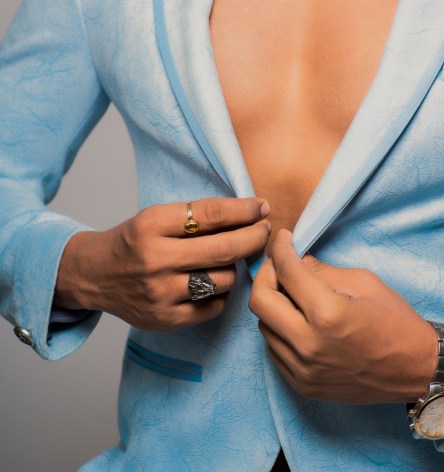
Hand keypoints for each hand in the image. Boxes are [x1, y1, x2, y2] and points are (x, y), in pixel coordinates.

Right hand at [55, 196, 270, 330]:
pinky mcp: (165, 320)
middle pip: (224, 249)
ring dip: (234, 267)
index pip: (212, 214)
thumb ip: (198, 216)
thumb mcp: (158, 216)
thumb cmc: (135, 240)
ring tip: (227, 259)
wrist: (95, 275)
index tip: (262, 207)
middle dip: (254, 237)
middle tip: (265, 231)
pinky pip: (214, 306)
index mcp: (152, 225)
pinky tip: (213, 282)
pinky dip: (221, 293)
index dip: (244, 210)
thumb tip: (251, 213)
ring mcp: (160, 293)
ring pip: (223, 279)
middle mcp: (155, 259)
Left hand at [249, 229, 441, 403]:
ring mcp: (303, 369)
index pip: (286, 271)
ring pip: (264, 326)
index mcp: (327, 313)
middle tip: (280, 264)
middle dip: (266, 274)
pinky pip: (275, 350)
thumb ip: (323, 271)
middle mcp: (308, 344)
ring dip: (273, 304)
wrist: (415, 369)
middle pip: (260, 301)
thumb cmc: (395, 320)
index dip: (280, 248)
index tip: (282, 239)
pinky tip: (298, 320)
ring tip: (293, 293)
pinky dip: (280, 329)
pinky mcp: (303, 385)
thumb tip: (296, 262)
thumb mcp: (364, 282)